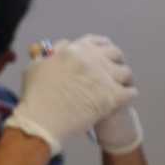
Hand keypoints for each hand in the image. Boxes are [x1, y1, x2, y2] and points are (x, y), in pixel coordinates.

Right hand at [5, 34, 136, 154]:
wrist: (41, 122)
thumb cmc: (34, 97)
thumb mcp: (36, 67)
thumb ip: (51, 54)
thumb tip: (62, 46)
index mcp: (75, 50)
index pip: (97, 42)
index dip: (102, 47)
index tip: (104, 53)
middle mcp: (92, 60)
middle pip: (115, 54)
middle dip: (115, 61)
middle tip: (112, 71)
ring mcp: (104, 78)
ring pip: (125, 73)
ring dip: (122, 79)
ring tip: (119, 87)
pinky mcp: (112, 97)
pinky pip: (130, 92)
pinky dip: (128, 95)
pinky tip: (124, 99)